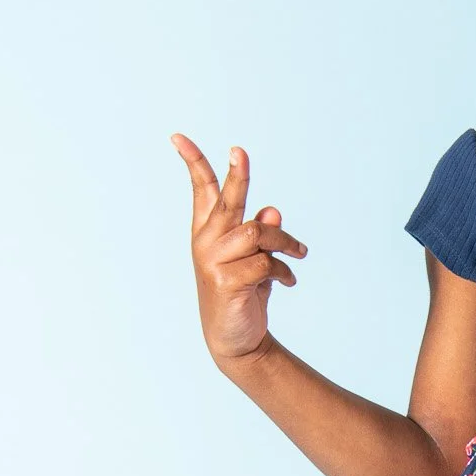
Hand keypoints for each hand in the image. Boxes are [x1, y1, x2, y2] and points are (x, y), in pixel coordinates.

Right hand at [170, 134, 308, 366]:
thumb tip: (272, 211)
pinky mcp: (227, 281)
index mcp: (208, 231)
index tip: (177, 137)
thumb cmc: (244, 292)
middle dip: (236, 174)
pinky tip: (288, 282)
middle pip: (227, 201)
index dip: (192, 162)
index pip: (201, 190)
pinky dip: (284, 270)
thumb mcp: (254, 259)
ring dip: (284, 243)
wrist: (237, 338)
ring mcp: (213, 261)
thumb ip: (261, 234)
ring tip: (298, 254)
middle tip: (239, 151)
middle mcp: (206, 241)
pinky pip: (265, 263)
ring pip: (258, 233)